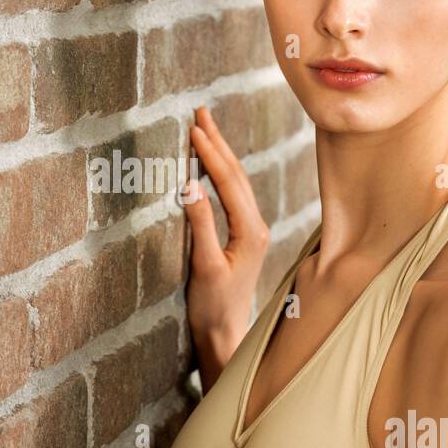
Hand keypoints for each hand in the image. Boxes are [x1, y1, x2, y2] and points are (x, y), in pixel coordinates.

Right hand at [182, 106, 270, 385]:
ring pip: (236, 182)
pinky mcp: (243, 237)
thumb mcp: (204, 266)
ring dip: (220, 153)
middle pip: (236, 175)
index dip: (210, 153)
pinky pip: (232, 195)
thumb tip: (190, 186)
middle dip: (218, 142)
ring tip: (204, 128)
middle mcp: (257, 226)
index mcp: (250, 231)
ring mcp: (252, 231)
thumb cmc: (213, 307)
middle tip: (200, 112)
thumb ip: (201, 225)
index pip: (228, 182)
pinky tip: (211, 165)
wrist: (225, 335)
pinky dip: (220, 173)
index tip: (193, 128)